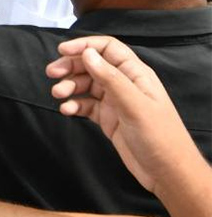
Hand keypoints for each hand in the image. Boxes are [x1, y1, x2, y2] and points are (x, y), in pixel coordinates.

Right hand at [46, 35, 191, 191]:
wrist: (166, 170)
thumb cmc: (160, 136)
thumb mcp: (134, 104)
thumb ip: (110, 78)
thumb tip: (88, 54)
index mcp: (135, 74)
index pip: (108, 49)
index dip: (85, 45)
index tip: (62, 50)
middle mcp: (124, 84)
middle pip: (92, 65)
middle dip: (70, 66)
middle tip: (51, 73)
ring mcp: (115, 101)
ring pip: (85, 85)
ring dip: (69, 87)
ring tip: (58, 94)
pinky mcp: (108, 118)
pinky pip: (85, 105)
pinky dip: (73, 105)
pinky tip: (67, 111)